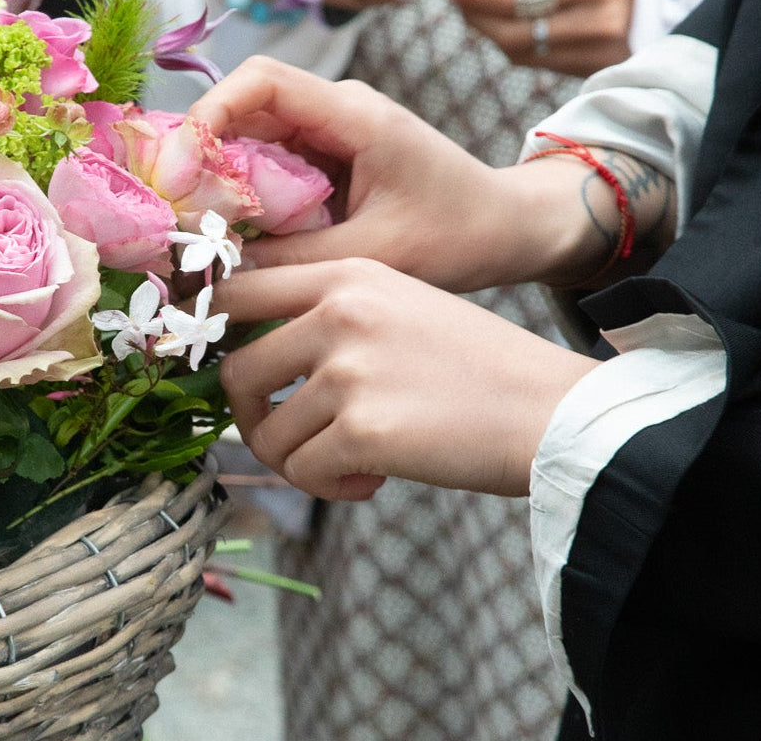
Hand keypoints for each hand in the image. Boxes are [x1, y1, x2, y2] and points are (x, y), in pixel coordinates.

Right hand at [191, 56, 614, 288]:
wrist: (508, 229)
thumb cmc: (459, 234)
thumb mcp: (374, 254)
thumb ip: (292, 257)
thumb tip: (215, 264)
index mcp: (355, 114)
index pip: (260, 81)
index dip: (207, 117)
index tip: (177, 174)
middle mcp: (335, 111)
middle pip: (242, 110)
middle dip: (199, 157)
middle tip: (173, 216)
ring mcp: (330, 133)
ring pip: (249, 141)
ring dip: (218, 181)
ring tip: (193, 230)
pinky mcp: (327, 159)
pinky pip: (269, 167)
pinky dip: (244, 197)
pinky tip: (232, 235)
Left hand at [213, 259, 598, 499]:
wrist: (550, 409)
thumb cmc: (476, 365)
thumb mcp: (400, 304)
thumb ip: (328, 315)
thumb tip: (251, 360)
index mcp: (346, 274)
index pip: (236, 290)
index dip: (210, 332)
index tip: (223, 367)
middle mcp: (338, 312)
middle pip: (235, 370)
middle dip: (249, 416)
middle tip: (286, 436)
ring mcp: (348, 369)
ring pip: (268, 432)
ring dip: (299, 460)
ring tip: (350, 462)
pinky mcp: (363, 429)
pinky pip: (303, 471)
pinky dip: (327, 487)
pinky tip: (369, 481)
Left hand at [443, 0, 633, 76]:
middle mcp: (597, 22)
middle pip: (511, 33)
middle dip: (475, 14)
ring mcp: (598, 52)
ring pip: (518, 52)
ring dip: (489, 29)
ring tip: (482, 2)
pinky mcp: (594, 69)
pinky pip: (534, 61)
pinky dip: (512, 42)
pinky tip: (511, 19)